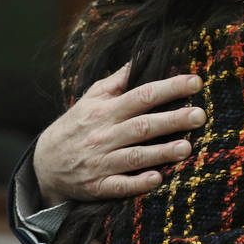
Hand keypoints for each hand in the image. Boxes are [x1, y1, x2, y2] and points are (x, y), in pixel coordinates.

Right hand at [35, 64, 206, 205]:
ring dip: (160, 153)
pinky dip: (137, 183)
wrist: (43, 164)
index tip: (196, 82)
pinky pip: (119, 186)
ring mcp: (101, 162)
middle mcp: (104, 135)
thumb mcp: (91, 99)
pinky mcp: (98, 186)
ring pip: (134, 156)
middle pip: (142, 125)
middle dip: (172, 120)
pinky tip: (157, 179)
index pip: (142, 95)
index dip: (170, 88)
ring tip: (186, 148)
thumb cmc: (77, 126)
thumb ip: (117, 81)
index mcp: (106, 111)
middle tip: (200, 115)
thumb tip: (142, 57)